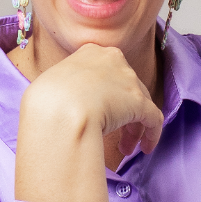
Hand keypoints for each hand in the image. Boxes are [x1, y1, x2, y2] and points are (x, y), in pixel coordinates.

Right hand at [15, 44, 163, 201]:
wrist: (58, 108)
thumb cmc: (47, 100)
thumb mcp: (52, 83)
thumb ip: (67, 86)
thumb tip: (68, 103)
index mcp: (91, 53)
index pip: (107, 72)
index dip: (106, 93)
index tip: (99, 110)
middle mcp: (114, 60)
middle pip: (125, 88)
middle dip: (122, 113)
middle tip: (113, 133)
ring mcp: (128, 80)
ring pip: (139, 104)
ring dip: (133, 128)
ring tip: (125, 149)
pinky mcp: (140, 102)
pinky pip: (153, 119)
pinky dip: (151, 134)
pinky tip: (145, 148)